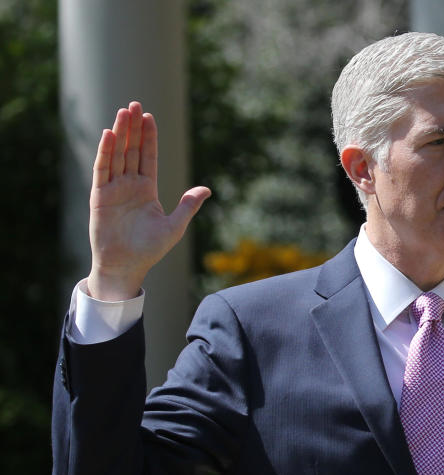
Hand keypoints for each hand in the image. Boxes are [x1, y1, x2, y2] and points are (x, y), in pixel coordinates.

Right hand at [87, 101, 211, 300]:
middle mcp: (129, 185)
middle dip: (133, 128)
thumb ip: (188, 205)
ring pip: (117, 155)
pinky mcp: (100, 196)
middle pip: (131, 150)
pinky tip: (109, 135)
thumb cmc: (150, 249)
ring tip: (124, 112)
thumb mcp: (175, 225)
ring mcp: (113, 189)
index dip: (148, 138)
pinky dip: (106, 152)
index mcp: (147, 189)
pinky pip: (102, 170)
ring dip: (120, 133)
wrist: (127, 266)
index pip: (148, 157)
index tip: (150, 117)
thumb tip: (207, 189)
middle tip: (135, 104)